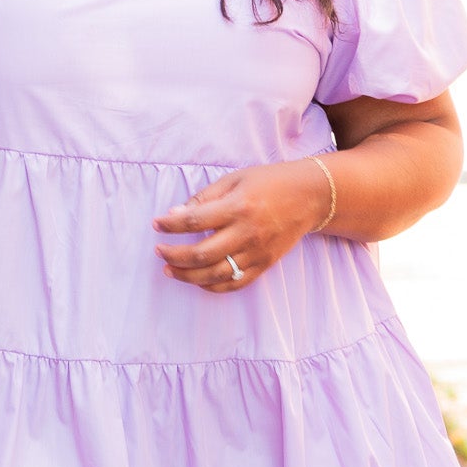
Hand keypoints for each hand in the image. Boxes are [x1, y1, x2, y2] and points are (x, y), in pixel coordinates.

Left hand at [154, 159, 329, 291]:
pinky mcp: (265, 264)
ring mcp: (257, 252)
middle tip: (159, 251)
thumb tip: (174, 215)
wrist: (309, 197)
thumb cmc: (269, 182)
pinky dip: (213, 286)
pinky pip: (235, 283)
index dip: (170, 225)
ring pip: (216, 274)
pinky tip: (197, 280)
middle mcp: (247, 232)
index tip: (157, 224)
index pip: (194, 221)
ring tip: (169, 270)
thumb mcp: (235, 180)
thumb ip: (204, 198)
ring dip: (187, 276)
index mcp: (238, 206)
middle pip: (201, 254)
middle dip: (174, 255)